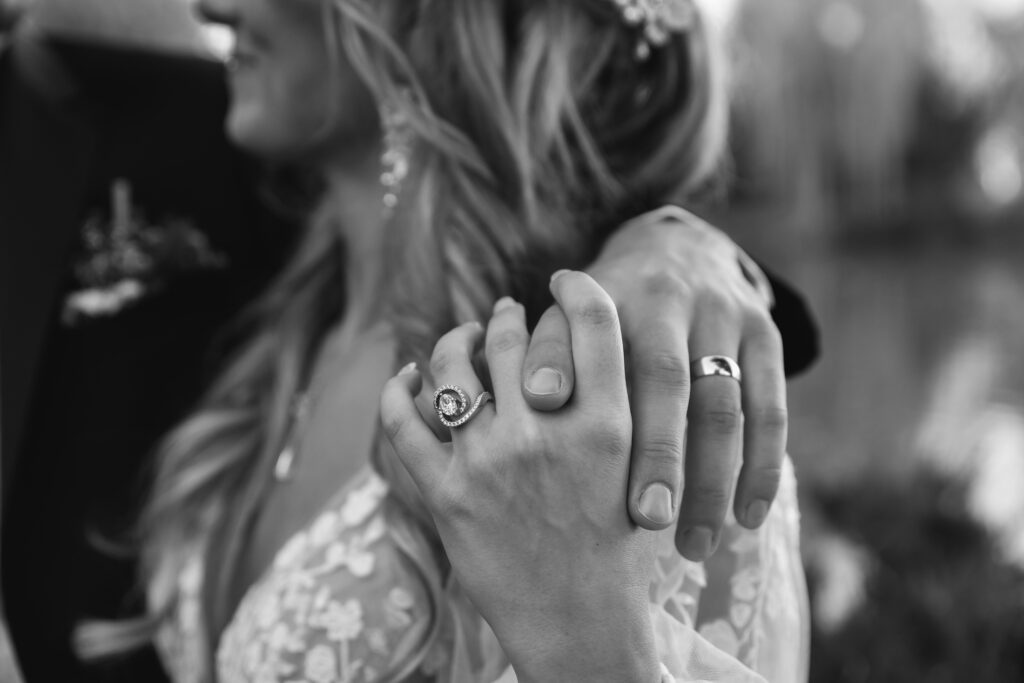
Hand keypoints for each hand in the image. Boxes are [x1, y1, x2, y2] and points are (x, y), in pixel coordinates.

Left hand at [381, 272, 659, 682]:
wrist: (579, 622)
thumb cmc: (615, 549)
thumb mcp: (635, 471)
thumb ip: (613, 408)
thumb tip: (578, 347)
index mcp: (608, 426)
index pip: (593, 323)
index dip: (576, 288)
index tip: (563, 279)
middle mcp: (548, 434)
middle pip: (515, 337)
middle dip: (507, 315)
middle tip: (504, 311)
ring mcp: (491, 463)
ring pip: (455, 369)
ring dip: (453, 343)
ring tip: (458, 340)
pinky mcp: (446, 495)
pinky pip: (404, 424)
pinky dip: (398, 392)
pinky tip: (406, 380)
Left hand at [520, 206, 787, 560]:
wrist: (678, 248)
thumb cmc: (606, 307)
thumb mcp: (573, 314)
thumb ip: (550, 353)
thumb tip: (537, 399)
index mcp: (615, 297)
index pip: (607, 359)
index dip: (597, 414)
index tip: (578, 467)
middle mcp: (672, 301)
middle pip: (668, 384)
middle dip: (660, 458)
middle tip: (648, 522)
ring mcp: (725, 315)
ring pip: (725, 404)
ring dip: (713, 480)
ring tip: (693, 547)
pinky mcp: (766, 332)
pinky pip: (771, 407)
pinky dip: (763, 465)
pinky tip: (748, 517)